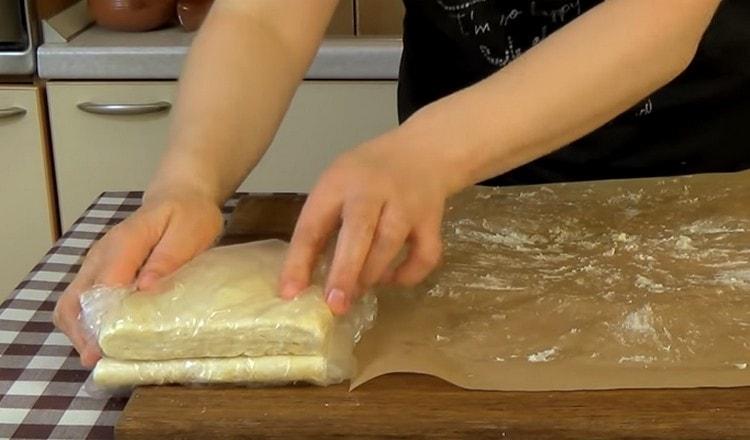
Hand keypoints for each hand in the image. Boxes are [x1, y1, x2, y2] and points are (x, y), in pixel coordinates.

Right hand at [53, 191, 223, 366]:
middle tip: (98, 361)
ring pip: (72, 303)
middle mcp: (101, 255)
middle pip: (75, 299)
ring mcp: (96, 264)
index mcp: (123, 244)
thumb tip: (145, 289)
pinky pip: (82, 301)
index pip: (103, 287)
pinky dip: (86, 323)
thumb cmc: (189, 215)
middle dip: (82, 333)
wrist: (179, 196)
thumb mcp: (190, 232)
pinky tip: (104, 339)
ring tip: (100, 356)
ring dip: (80, 331)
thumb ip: (167, 258)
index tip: (103, 349)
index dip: (100, 321)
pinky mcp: (100, 272)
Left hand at [279, 132, 450, 314]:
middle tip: (334, 304)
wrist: (423, 152)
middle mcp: (374, 190)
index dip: (299, 259)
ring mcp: (407, 204)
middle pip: (359, 231)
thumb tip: (301, 281)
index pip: (314, 222)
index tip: (289, 292)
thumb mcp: (336, 185)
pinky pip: (425, 255)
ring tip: (356, 293)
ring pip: (390, 243)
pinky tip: (392, 279)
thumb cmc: (367, 175)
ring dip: (371, 274)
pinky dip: (409, 275)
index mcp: (339, 181)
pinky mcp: (433, 220)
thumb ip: (321, 224)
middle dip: (345, 271)